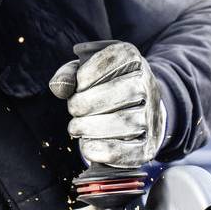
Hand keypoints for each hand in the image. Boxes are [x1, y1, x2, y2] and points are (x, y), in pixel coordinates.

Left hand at [49, 41, 165, 167]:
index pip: (117, 58)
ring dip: (92, 127)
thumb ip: (69, 74)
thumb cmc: (105, 88)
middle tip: (73, 109)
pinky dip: (103, 150)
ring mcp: (151, 117)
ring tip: (76, 127)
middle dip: (88, 102)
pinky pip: (129, 151)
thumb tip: (59, 88)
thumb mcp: (86, 72)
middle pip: (124, 91)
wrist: (140, 113)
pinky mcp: (147, 146)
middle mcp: (148, 86)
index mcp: (133, 60)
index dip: (90, 73)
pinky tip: (87, 146)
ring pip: (127, 122)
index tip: (78, 86)